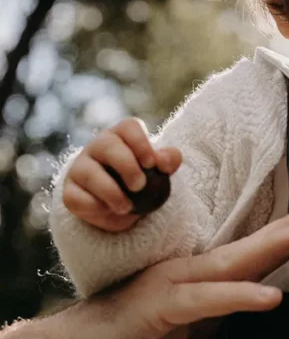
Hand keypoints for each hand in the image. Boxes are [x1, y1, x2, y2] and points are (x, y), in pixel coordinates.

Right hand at [36, 202, 288, 338]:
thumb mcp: (187, 333)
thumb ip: (218, 319)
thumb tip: (255, 315)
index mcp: (195, 277)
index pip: (247, 254)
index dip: (284, 237)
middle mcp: (187, 271)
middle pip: (248, 247)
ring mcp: (173, 286)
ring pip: (231, 263)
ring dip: (273, 247)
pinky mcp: (160, 308)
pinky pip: (206, 302)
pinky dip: (239, 297)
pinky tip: (270, 297)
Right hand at [63, 118, 181, 230]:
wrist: (120, 206)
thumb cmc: (141, 179)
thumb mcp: (159, 171)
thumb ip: (168, 160)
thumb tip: (163, 160)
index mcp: (121, 136)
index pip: (128, 127)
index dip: (140, 143)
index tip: (151, 163)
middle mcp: (98, 146)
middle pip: (107, 144)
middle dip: (126, 166)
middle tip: (139, 186)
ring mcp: (80, 167)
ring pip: (89, 172)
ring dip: (110, 192)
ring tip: (126, 207)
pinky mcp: (70, 191)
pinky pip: (76, 197)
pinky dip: (94, 207)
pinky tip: (107, 211)